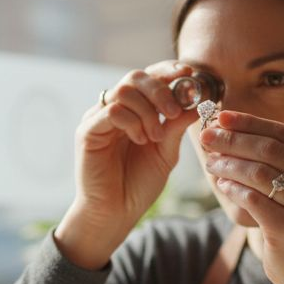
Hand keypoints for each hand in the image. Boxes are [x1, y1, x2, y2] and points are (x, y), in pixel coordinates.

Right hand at [56, 62, 200, 268]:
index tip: (189, 74)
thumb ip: (176, 127)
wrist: (116, 212)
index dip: (168, 70)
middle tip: (174, 112)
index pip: (148, 77)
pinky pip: (111, 111)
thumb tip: (195, 103)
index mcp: (133, 110)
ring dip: (147, 111)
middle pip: (135, 76)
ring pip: (123, 90)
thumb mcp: (166, 152)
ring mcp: (99, 118)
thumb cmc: (138, 184)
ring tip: (155, 137)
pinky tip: (141, 140)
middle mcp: (114, 109)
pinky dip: (132, 122)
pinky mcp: (88, 131)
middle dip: (161, 90)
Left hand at [199, 110, 283, 283]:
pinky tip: (222, 185)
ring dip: (229, 164)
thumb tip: (228, 126)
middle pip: (271, 149)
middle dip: (234, 140)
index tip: (221, 116)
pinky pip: (253, 199)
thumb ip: (275, 158)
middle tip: (207, 138)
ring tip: (212, 164)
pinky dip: (233, 189)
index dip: (250, 122)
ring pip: (259, 172)